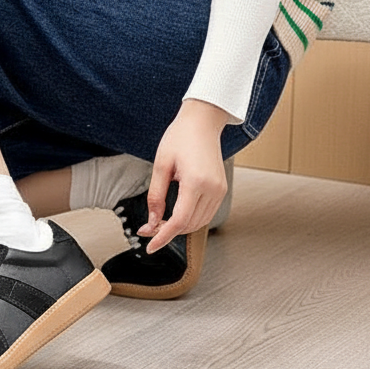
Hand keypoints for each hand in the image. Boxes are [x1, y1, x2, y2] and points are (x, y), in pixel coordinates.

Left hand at [140, 99, 231, 253]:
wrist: (202, 122)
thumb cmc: (180, 137)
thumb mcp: (161, 164)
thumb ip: (156, 195)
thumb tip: (151, 221)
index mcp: (196, 181)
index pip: (179, 221)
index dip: (163, 237)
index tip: (150, 246)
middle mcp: (212, 189)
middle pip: (189, 224)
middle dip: (168, 231)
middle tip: (148, 229)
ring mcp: (220, 190)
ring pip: (199, 222)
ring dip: (180, 227)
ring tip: (160, 222)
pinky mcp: (221, 190)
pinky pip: (206, 214)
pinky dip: (190, 219)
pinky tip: (176, 215)